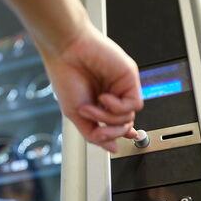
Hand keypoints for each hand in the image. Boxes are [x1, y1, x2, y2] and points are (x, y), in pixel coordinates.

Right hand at [39, 21, 142, 152]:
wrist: (66, 51)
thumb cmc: (66, 77)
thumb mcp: (76, 115)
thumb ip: (94, 134)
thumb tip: (112, 148)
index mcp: (100, 103)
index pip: (116, 124)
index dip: (118, 134)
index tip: (117, 143)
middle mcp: (113, 95)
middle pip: (123, 126)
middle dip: (108, 130)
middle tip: (93, 120)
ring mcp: (122, 87)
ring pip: (128, 118)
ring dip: (108, 117)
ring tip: (93, 104)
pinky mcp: (129, 79)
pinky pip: (134, 104)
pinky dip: (117, 106)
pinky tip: (104, 97)